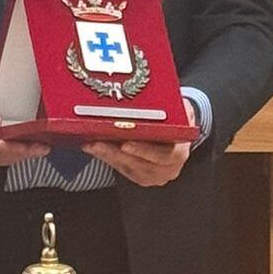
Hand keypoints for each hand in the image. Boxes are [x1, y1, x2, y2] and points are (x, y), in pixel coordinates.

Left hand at [80, 95, 196, 186]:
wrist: (179, 136)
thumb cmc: (179, 120)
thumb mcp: (181, 110)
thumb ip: (176, 106)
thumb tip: (163, 97)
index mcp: (179, 154)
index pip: (162, 155)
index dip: (143, 150)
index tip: (125, 143)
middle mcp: (167, 169)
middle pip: (138, 164)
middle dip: (115, 153)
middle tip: (96, 143)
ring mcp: (153, 175)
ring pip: (126, 168)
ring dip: (106, 155)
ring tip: (90, 143)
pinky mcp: (139, 176)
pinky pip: (120, 168)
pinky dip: (106, 157)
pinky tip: (93, 147)